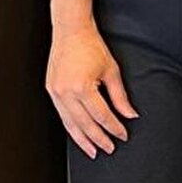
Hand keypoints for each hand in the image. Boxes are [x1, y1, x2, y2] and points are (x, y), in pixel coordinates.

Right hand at [46, 22, 136, 156]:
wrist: (71, 31)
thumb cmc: (90, 46)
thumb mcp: (111, 71)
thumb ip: (120, 97)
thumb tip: (130, 114)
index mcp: (83, 87)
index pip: (102, 116)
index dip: (114, 127)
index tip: (122, 135)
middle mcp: (67, 92)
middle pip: (86, 124)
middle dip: (99, 139)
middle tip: (109, 148)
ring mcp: (56, 93)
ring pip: (70, 124)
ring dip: (83, 140)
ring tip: (93, 151)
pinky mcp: (51, 91)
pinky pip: (62, 115)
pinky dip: (71, 128)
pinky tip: (79, 135)